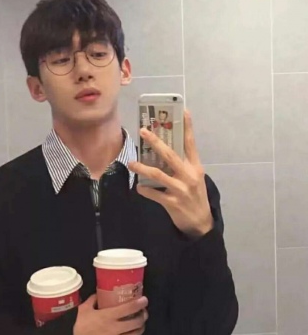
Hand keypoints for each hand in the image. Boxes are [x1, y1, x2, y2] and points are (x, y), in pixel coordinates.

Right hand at [73, 295, 147, 334]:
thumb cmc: (79, 326)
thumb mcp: (84, 309)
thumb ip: (93, 300)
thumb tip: (100, 293)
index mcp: (108, 316)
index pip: (129, 308)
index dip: (139, 303)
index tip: (144, 299)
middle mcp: (114, 329)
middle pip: (136, 323)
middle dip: (143, 316)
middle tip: (144, 311)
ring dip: (140, 329)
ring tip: (140, 324)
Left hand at [128, 110, 213, 237]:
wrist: (201, 223)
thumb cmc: (196, 195)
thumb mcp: (195, 177)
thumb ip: (183, 164)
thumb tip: (164, 151)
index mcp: (195, 167)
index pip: (191, 143)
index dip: (188, 127)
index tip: (184, 111)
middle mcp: (189, 176)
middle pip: (170, 155)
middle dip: (155, 142)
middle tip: (143, 131)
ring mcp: (180, 190)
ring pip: (157, 175)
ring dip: (142, 168)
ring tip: (132, 163)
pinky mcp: (172, 203)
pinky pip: (154, 194)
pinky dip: (144, 190)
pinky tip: (139, 187)